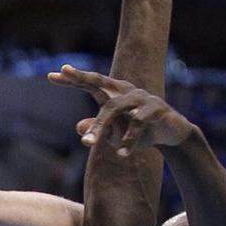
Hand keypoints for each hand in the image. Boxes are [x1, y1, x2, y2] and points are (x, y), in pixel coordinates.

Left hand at [48, 64, 194, 155]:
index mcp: (114, 93)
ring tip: (89, 144)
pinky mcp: (156, 109)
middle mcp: (126, 91)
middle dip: (81, 77)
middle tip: (65, 71)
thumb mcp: (115, 133)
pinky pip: (138, 123)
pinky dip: (128, 140)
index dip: (72, 79)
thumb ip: (98, 129)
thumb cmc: (139, 131)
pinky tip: (121, 154)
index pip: (90, 83)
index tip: (52, 75)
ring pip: (114, 108)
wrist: (173, 134)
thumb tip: (79, 128)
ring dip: (101, 126)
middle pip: (99, 82)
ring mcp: (141, 98)